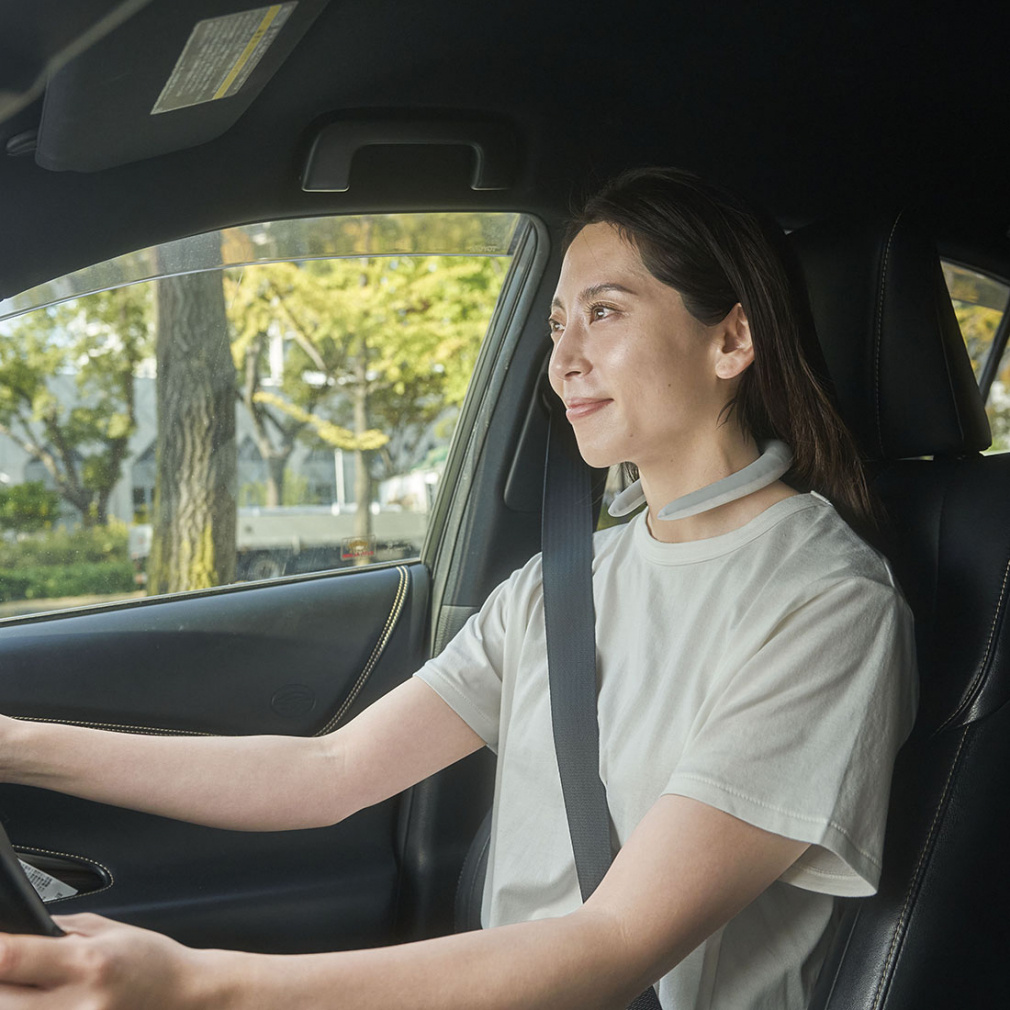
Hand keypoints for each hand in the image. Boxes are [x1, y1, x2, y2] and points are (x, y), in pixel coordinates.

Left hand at [0, 913, 201, 1008]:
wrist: (183, 996)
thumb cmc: (150, 961)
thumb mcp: (106, 930)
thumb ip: (54, 932)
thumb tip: (11, 934)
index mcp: (87, 962)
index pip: (12, 958)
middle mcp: (77, 1005)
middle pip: (1, 999)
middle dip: (1, 981)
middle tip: (11, 970)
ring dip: (12, 1001)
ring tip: (32, 989)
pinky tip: (46, 1000)